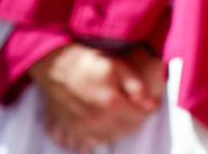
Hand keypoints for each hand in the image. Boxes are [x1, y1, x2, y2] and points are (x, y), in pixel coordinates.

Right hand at [29, 44, 162, 150]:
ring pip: (109, 138)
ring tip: (121, 114)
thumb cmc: (88, 64)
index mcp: (111, 104)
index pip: (138, 118)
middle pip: (125, 131)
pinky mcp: (70, 130)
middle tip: (135, 107)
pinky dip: (100, 137)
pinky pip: (89, 143)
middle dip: (135, 120)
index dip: (146, 111)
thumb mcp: (118, 67)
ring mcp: (82, 128)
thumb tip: (152, 106)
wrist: (55, 67)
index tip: (146, 103)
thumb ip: (137, 88)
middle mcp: (96, 121)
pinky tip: (103, 125)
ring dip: (119, 130)